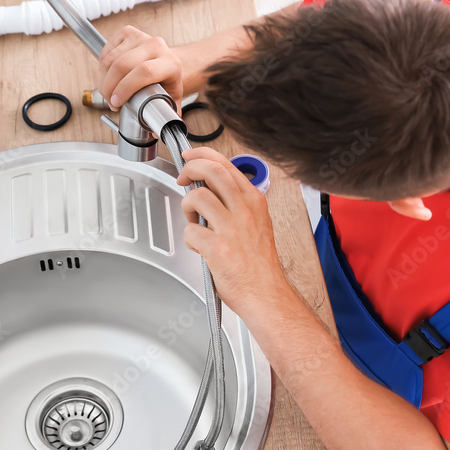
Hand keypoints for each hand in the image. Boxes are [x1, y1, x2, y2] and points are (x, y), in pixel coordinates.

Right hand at [98, 26, 183, 109]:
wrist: (165, 61)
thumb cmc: (166, 82)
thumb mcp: (171, 99)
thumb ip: (166, 117)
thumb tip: (157, 133)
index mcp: (170, 63)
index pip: (145, 72)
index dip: (126, 89)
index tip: (117, 103)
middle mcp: (156, 46)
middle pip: (123, 65)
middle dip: (110, 87)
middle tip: (109, 101)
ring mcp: (141, 37)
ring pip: (111, 59)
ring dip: (104, 79)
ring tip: (108, 92)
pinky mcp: (127, 33)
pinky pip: (106, 51)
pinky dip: (102, 67)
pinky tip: (108, 77)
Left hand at [177, 147, 290, 322]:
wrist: (267, 294)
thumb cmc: (260, 264)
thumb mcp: (258, 223)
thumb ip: (238, 204)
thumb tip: (211, 188)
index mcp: (254, 201)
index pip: (226, 164)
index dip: (202, 156)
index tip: (190, 158)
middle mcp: (244, 210)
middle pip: (211, 171)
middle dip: (190, 169)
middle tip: (182, 178)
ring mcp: (231, 228)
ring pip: (197, 197)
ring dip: (187, 207)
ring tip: (193, 221)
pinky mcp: (218, 248)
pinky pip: (190, 231)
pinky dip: (189, 238)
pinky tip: (198, 246)